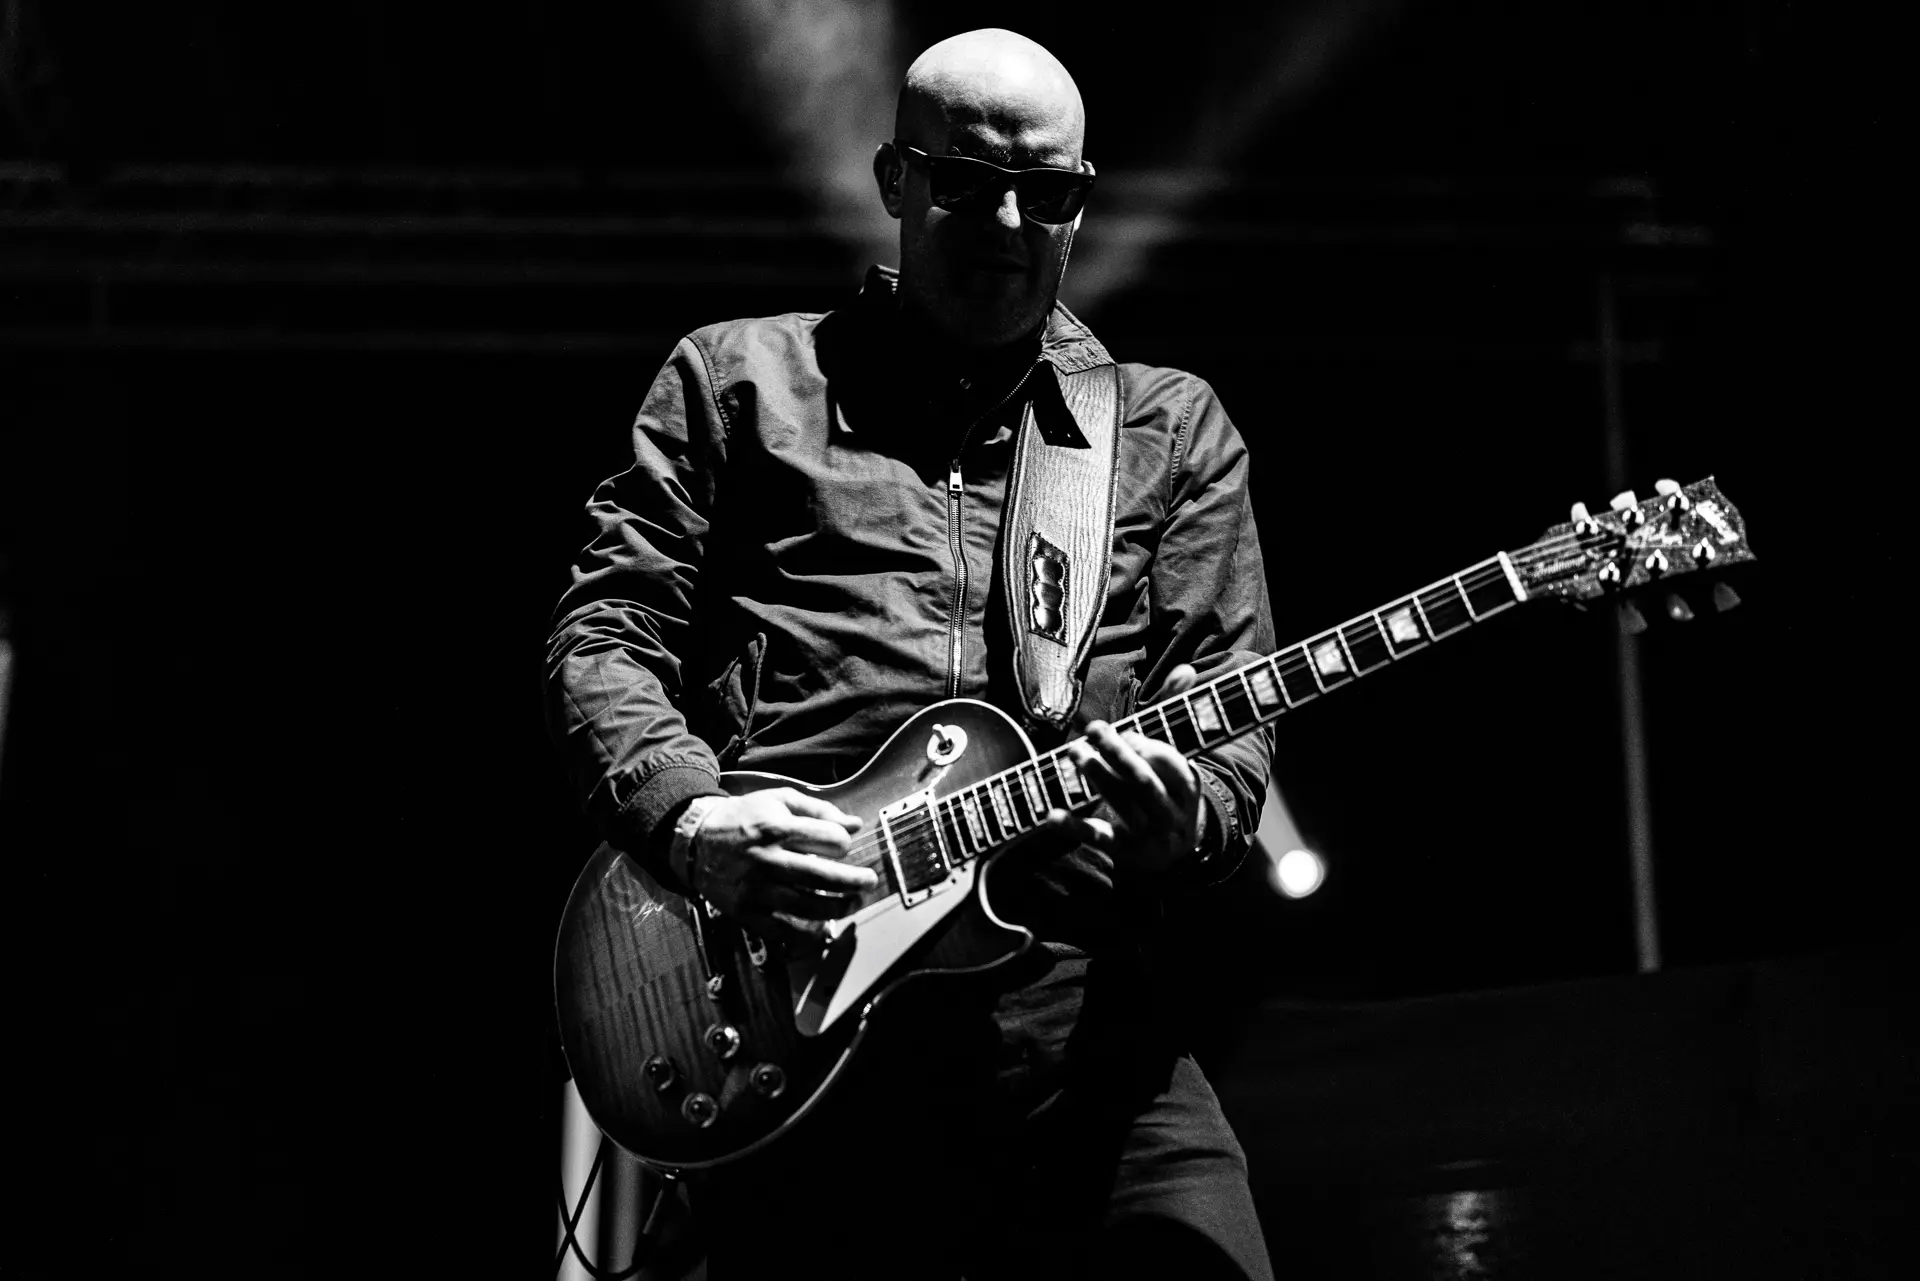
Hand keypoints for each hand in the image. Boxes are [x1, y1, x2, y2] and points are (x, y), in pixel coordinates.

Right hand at [689, 788, 875, 945]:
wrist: (696, 840)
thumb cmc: (743, 817)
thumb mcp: (779, 800)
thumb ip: (819, 809)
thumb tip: (855, 825)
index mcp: (776, 828)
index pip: (829, 839)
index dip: (843, 843)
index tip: (842, 845)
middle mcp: (766, 860)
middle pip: (823, 877)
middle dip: (854, 882)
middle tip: (869, 882)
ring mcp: (756, 890)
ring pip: (808, 907)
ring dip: (838, 908)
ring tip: (852, 903)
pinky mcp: (746, 912)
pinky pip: (782, 931)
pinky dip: (805, 935)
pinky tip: (821, 927)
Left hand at [1064, 663, 1205, 874]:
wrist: (1176, 851)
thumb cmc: (1168, 787)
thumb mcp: (1175, 755)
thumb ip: (1176, 711)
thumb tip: (1185, 668)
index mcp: (1188, 787)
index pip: (1174, 766)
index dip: (1149, 747)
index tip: (1127, 731)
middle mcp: (1172, 813)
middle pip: (1145, 783)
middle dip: (1118, 754)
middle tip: (1093, 729)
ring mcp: (1149, 835)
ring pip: (1123, 805)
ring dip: (1097, 777)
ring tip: (1074, 752)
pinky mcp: (1125, 852)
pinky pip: (1100, 839)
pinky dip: (1074, 827)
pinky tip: (1052, 815)